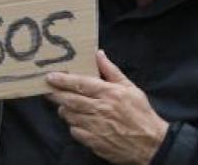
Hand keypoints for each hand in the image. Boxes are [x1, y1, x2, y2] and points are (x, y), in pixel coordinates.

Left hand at [46, 51, 168, 164]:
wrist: (151, 143)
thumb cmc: (141, 114)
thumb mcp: (130, 88)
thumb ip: (112, 71)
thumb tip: (99, 54)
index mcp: (110, 94)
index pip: (81, 84)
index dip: (63, 80)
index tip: (50, 77)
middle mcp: (101, 109)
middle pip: (71, 100)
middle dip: (56, 94)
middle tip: (46, 90)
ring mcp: (97, 127)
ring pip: (71, 116)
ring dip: (64, 110)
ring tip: (62, 105)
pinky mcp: (96, 143)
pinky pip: (76, 132)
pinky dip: (73, 126)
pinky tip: (76, 121)